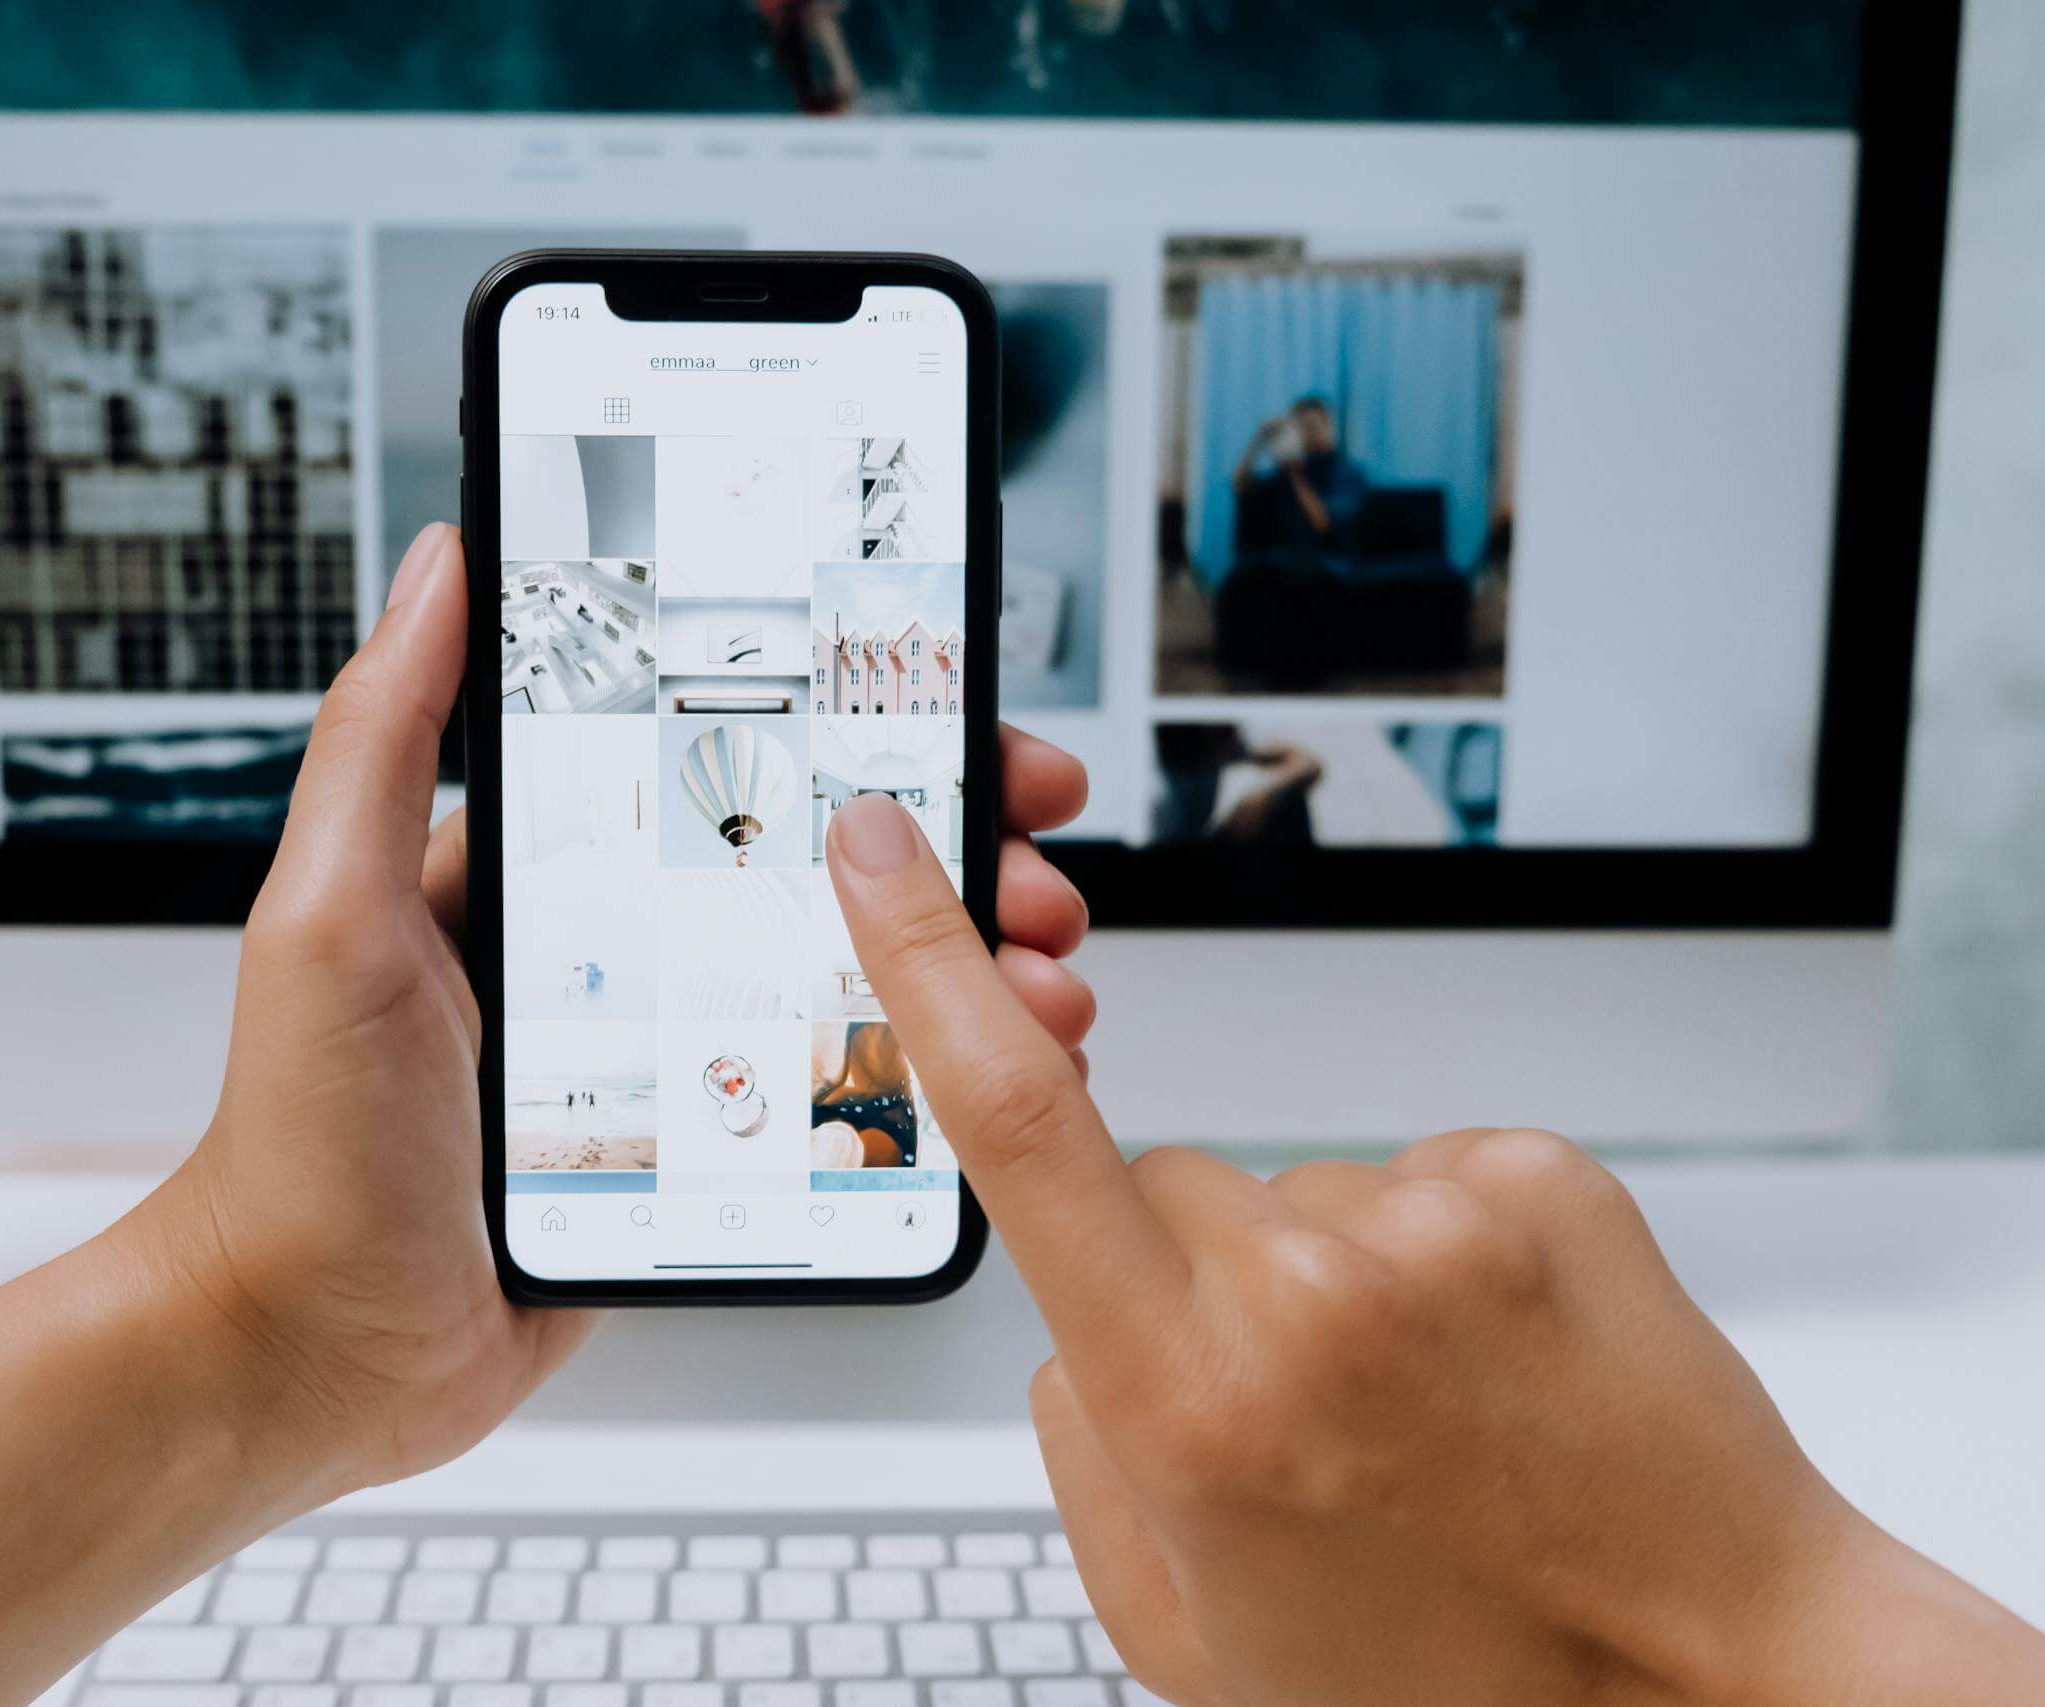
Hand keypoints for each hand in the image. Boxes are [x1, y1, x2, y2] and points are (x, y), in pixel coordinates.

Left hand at [122, 522, 1100, 1497]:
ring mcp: (666, 1056)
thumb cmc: (299, 1139)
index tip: (953, 709)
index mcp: (549, 870)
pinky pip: (824, 1104)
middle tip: (1037, 869)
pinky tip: (985, 1083)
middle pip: (818, 869)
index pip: (727, 760)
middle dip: (946, 858)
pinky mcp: (693, 1163)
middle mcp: (620, 950)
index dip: (851, 728)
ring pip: (846, 984)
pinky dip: (920, 1086)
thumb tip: (439, 561)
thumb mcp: (333, 910)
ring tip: (1039, 984)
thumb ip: (383, 735)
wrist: (309, 1353)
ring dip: (959, 972)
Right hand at [823, 793, 2044, 1706]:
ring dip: (1324, 1273)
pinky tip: (1491, 1363)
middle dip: (1185, 1272)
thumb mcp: (1187, 1629)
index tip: (882, 844)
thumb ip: (1080, 1459)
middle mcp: (1306, 1294)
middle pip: (1158, 1180)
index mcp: (1188, 1404)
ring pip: (1290, 1187)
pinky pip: (1412, 1169)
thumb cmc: (1458, 1683)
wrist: (1721, 1674)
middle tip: (1300, 1412)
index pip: (1016, 1126)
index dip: (921, 958)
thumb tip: (1067, 1329)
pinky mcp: (1538, 1177)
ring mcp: (1436, 1224)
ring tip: (1424, 1409)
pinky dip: (1432, 1250)